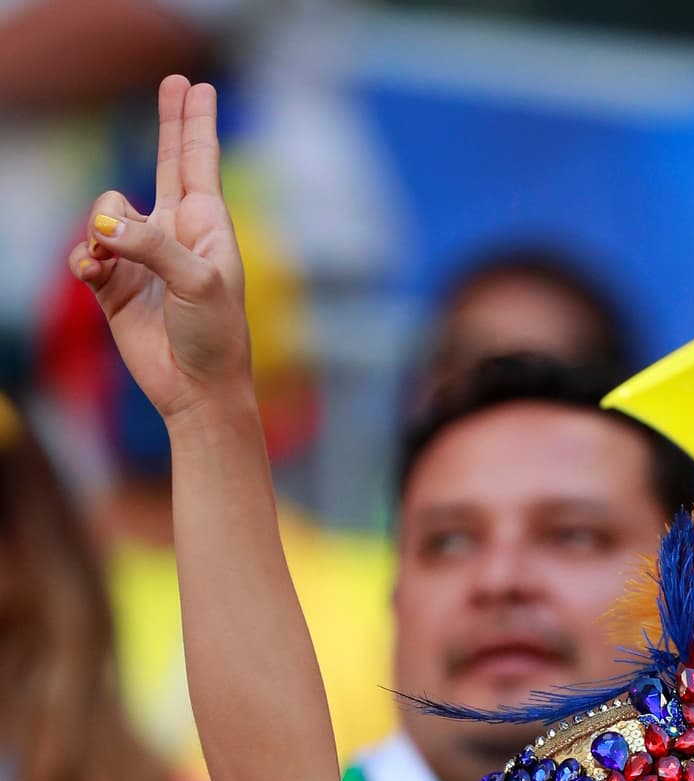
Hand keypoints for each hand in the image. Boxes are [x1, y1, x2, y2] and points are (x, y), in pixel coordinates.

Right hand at [69, 76, 249, 423]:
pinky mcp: (116, 285)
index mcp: (206, 228)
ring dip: (102, 227)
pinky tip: (93, 270)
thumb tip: (104, 225)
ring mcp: (145, 258)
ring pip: (108, 211)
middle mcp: (176, 236)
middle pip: (167, 164)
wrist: (197, 391)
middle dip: (169, 125)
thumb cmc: (214, 337)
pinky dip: (85, 257)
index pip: (199, 163)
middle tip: (173, 83)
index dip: (196, 124)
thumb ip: (152, 244)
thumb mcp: (197, 282)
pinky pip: (89, 252)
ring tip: (109, 256)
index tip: (199, 87)